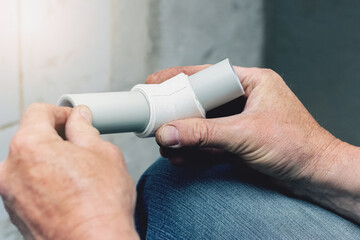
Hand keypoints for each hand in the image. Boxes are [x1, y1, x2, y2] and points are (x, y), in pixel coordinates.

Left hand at [0, 104, 138, 239]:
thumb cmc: (100, 204)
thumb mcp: (103, 152)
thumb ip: (85, 129)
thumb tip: (79, 118)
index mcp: (30, 145)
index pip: (39, 112)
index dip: (61, 112)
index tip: (74, 119)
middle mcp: (11, 169)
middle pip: (32, 138)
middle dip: (56, 137)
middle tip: (82, 147)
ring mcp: (10, 193)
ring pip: (30, 163)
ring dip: (51, 160)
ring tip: (79, 174)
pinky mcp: (16, 213)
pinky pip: (29, 185)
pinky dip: (45, 181)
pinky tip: (70, 191)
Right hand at [147, 66, 337, 181]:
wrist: (316, 177)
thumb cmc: (296, 146)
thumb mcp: (244, 134)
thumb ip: (204, 133)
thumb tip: (168, 132)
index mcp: (251, 82)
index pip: (207, 75)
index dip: (179, 78)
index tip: (155, 84)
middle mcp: (244, 99)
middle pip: (201, 101)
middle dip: (178, 113)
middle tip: (156, 119)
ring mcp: (240, 122)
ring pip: (203, 124)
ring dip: (183, 135)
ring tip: (165, 145)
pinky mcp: (238, 142)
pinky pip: (210, 142)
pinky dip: (195, 149)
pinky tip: (180, 156)